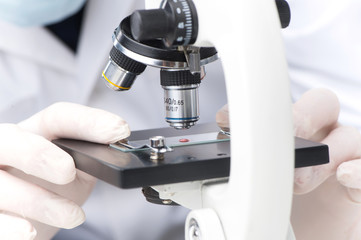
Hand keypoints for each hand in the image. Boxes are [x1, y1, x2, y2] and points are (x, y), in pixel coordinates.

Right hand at [0, 102, 129, 239]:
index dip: (88, 121)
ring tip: (72, 216)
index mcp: (34, 134)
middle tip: (68, 171)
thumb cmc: (51, 190)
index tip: (119, 130)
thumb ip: (90, 161)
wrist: (27, 221)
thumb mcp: (75, 173)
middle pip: (10, 138)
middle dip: (39, 154)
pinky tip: (28, 232)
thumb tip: (119, 155)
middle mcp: (6, 150)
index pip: (56, 117)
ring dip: (39, 201)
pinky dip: (11, 227)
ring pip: (1, 184)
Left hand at [216, 88, 360, 238]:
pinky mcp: (357, 189)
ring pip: (346, 134)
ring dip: (323, 149)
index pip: (276, 110)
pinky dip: (359, 168)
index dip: (253, 107)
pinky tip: (345, 176)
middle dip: (298, 117)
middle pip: (319, 106)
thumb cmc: (279, 218)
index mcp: (285, 143)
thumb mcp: (251, 198)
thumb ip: (232, 184)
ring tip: (297, 179)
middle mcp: (313, 146)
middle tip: (278, 138)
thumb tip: (198, 180)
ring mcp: (338, 165)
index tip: (227, 119)